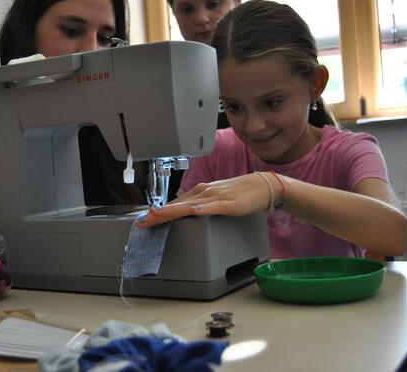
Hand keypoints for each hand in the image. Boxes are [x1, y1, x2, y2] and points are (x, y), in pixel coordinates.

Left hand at [136, 173, 271, 227]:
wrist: (264, 186)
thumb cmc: (241, 193)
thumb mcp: (215, 199)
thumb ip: (200, 206)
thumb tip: (185, 213)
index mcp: (200, 192)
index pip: (175, 203)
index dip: (159, 212)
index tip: (144, 219)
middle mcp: (205, 192)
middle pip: (177, 205)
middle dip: (158, 214)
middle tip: (142, 221)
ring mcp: (217, 197)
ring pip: (190, 205)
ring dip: (173, 211)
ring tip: (158, 215)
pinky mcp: (230, 204)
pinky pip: (214, 207)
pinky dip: (203, 209)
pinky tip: (194, 211)